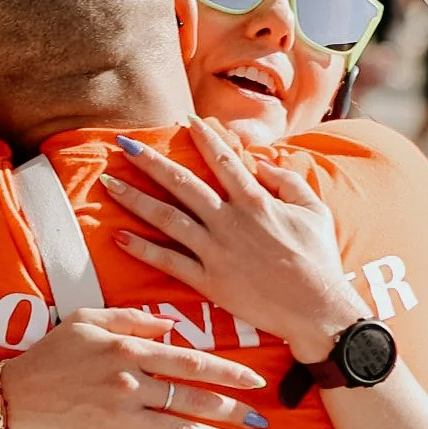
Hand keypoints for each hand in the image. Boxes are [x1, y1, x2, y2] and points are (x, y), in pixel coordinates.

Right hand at [0, 306, 266, 428]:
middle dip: (233, 410)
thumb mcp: (88, 320)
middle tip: (261, 419)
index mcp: (129, 352)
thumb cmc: (52, 354)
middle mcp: (130, 386)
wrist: (17, 397)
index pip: (191, 361)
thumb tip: (171, 327)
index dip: (228, 370)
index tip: (253, 379)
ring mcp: (121, 420)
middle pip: (194, 399)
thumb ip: (132, 319)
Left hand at [101, 120, 358, 366]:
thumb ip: (287, 180)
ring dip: (134, 199)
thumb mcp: (314, 210)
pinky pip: (169, 262)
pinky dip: (143, 250)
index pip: (223, 159)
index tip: (184, 119)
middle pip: (182, 183)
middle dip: (150, 161)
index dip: (203, 137)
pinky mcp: (209, 281)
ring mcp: (216, 251)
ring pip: (167, 218)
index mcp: (256, 201)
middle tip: (123, 145)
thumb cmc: (319, 260)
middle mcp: (230, 221)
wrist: (316, 309)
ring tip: (108, 183)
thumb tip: (261, 162)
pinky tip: (119, 237)